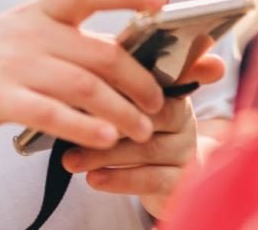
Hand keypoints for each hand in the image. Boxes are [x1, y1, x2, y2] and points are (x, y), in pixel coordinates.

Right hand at [0, 0, 168, 151]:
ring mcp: (10, 65)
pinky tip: (104, 140)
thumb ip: (63, 45)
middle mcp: (27, 33)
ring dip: (121, 111)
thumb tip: (120, 59)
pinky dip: (82, 126)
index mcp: (36, 13)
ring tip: (142, 130)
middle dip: (139, 77)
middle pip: (98, 50)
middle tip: (161, 100)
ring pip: (82, 85)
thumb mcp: (17, 41)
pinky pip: (49, 112)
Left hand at [60, 52, 224, 218]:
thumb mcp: (121, 108)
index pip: (144, 83)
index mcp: (168, 90)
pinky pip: (153, 179)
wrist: (161, 178)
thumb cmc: (131, 135)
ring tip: (70, 160)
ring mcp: (186, 150)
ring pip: (146, 148)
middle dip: (106, 122)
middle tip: (71, 126)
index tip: (81, 93)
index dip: (114, 90)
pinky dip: (120, 179)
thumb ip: (106, 89)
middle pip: (147, 114)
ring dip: (104, 154)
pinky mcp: (183, 181)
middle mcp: (183, 118)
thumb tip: (73, 76)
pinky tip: (93, 179)